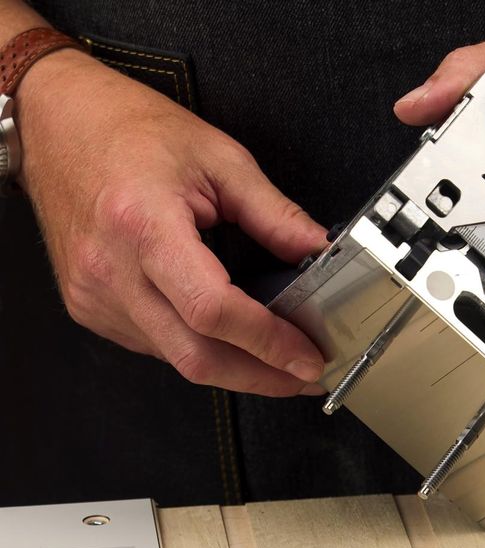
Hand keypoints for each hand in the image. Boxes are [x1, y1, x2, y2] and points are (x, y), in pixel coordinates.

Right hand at [17, 48, 326, 395]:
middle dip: (259, 376)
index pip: (213, 309)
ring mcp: (96, 296)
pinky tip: (224, 338)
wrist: (55, 124)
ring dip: (232, 368)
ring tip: (274, 360)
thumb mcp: (218, 158)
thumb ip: (274, 213)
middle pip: (196, 355)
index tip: (307, 357)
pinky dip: (197, 348)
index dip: (268, 342)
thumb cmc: (128, 132)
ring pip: (177, 359)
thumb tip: (318, 251)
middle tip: (302, 376)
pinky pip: (155, 346)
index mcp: (143, 224)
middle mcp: (112, 270)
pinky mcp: (91, 307)